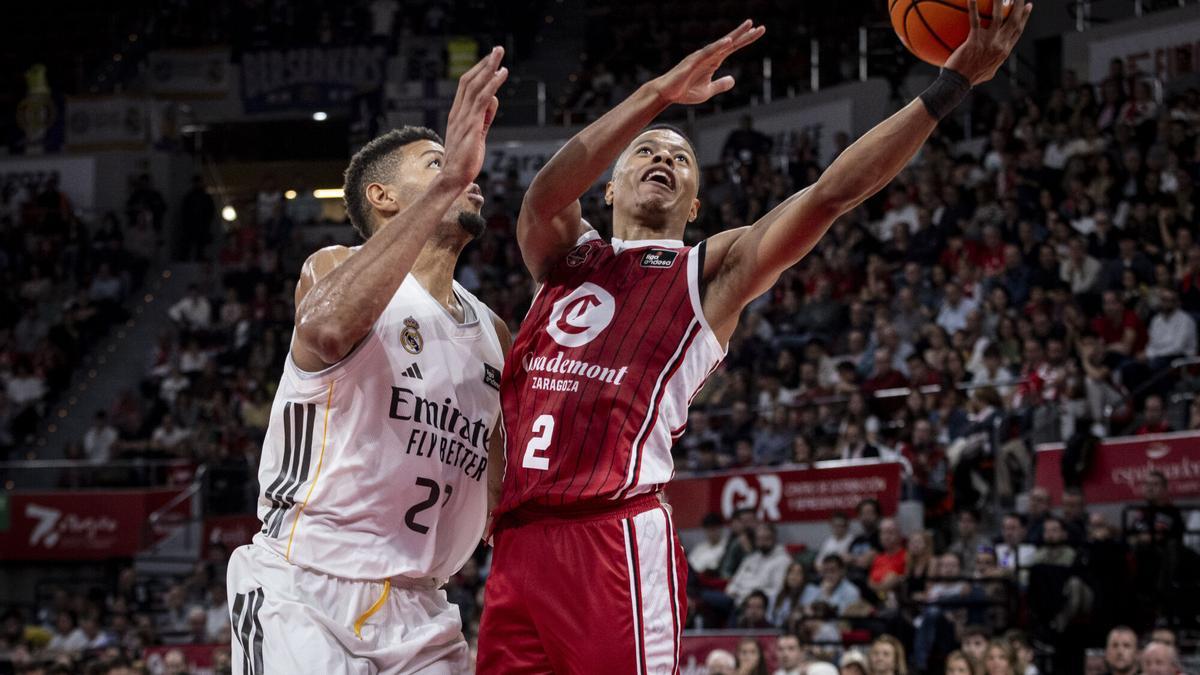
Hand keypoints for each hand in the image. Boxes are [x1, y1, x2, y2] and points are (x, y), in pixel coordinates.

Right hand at [440, 47, 508, 187]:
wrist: (453, 178)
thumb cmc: (465, 160)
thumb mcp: (477, 134)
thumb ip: (485, 117)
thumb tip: (492, 99)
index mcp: (457, 114)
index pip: (466, 86)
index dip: (478, 71)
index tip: (490, 60)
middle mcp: (458, 112)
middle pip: (470, 80)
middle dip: (485, 63)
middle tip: (498, 49)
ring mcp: (463, 118)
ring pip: (475, 86)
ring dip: (489, 67)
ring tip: (500, 54)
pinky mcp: (471, 126)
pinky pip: (482, 99)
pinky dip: (492, 84)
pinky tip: (501, 74)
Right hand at [648, 20, 764, 104]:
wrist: (667, 94)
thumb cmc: (685, 91)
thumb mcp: (708, 91)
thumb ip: (720, 84)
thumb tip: (733, 80)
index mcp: (713, 61)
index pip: (733, 48)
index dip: (745, 40)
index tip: (758, 31)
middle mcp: (709, 55)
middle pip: (730, 43)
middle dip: (745, 34)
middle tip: (760, 27)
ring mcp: (701, 57)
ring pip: (721, 44)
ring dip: (734, 36)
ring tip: (748, 27)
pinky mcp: (693, 61)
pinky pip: (708, 52)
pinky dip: (718, 46)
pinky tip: (729, 41)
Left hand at [944, 0, 1033, 85]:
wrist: (958, 85)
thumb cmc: (968, 79)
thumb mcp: (987, 72)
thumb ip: (992, 62)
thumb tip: (992, 59)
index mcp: (1004, 51)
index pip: (1018, 31)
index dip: (1025, 17)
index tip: (1029, 6)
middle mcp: (1000, 45)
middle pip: (1014, 21)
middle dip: (1019, 5)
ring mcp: (988, 43)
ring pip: (999, 17)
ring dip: (1000, 1)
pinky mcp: (974, 41)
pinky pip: (975, 20)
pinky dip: (974, 7)